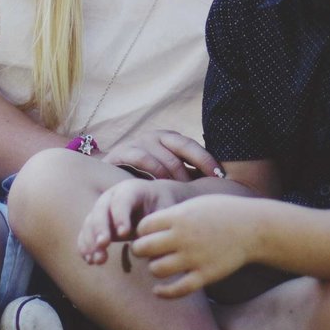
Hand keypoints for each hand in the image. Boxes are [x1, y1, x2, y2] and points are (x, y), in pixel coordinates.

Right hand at [77, 175, 176, 265]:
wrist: (153, 201)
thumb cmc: (161, 206)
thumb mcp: (165, 209)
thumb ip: (160, 224)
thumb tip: (154, 247)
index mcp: (131, 190)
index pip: (122, 200)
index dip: (121, 216)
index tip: (124, 234)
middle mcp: (111, 197)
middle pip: (101, 210)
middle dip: (101, 228)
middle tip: (103, 244)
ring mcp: (100, 209)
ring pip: (90, 223)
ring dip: (91, 242)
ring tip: (97, 260)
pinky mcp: (95, 224)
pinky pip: (85, 233)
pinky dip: (85, 246)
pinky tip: (90, 260)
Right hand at [103, 129, 224, 182]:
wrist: (108, 178)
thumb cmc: (144, 178)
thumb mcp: (167, 173)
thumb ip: (187, 174)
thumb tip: (219, 183)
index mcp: (169, 139)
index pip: (192, 145)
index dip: (206, 159)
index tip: (221, 176)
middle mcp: (155, 137)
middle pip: (180, 148)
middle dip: (192, 170)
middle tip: (200, 188)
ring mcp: (138, 143)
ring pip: (162, 157)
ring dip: (173, 176)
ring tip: (181, 192)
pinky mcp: (122, 152)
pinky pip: (142, 158)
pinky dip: (153, 173)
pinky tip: (159, 187)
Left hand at [131, 196, 260, 298]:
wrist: (253, 228)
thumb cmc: (222, 213)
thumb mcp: (195, 205)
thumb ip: (171, 215)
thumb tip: (146, 226)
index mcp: (179, 217)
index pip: (143, 226)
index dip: (141, 232)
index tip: (148, 235)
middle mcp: (183, 237)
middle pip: (143, 248)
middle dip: (140, 250)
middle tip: (146, 251)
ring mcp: (194, 257)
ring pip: (156, 269)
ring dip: (154, 269)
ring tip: (161, 265)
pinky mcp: (206, 275)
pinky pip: (177, 290)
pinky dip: (163, 293)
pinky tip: (158, 291)